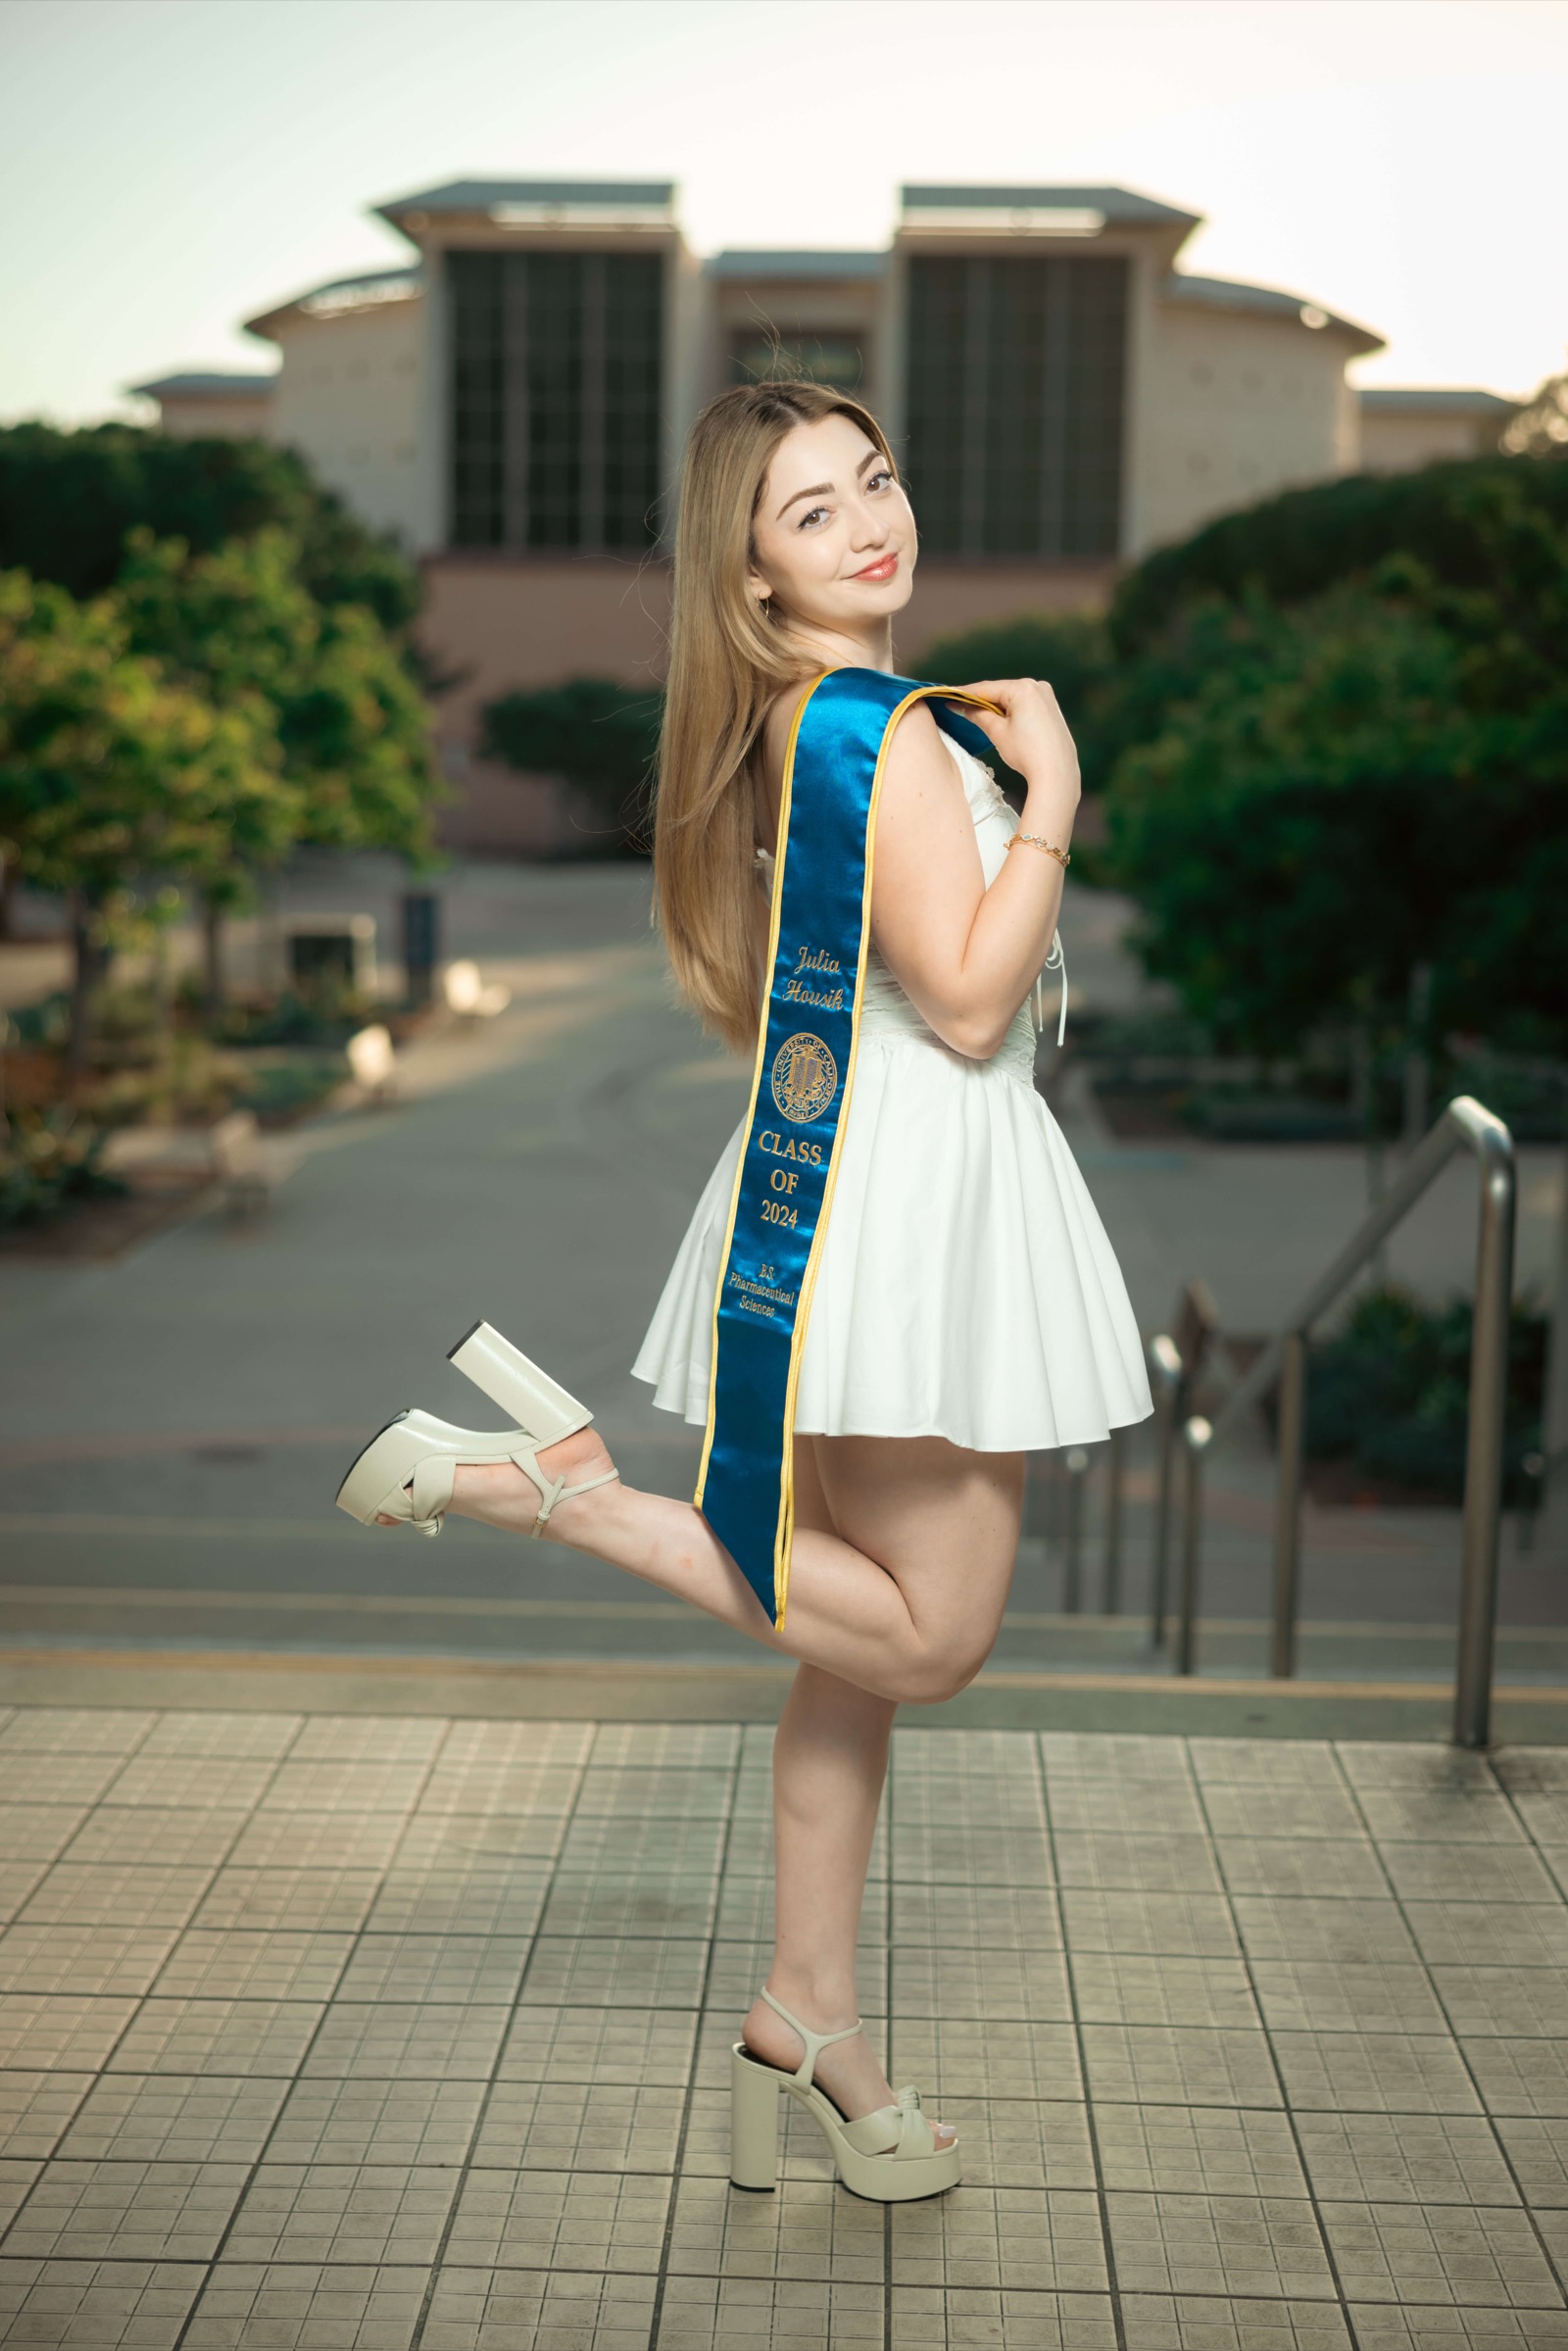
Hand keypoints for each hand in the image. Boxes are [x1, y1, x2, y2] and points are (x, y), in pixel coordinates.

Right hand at [955, 678, 1079, 808]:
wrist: (1057, 773)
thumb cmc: (1027, 752)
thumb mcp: (997, 732)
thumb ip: (978, 715)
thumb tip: (962, 707)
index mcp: (1023, 688)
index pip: (986, 688)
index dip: (964, 694)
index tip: (947, 696)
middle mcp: (1037, 686)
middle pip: (1000, 692)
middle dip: (980, 700)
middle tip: (958, 707)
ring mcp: (1047, 697)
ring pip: (1012, 699)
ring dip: (995, 707)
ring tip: (975, 715)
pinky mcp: (1051, 709)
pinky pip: (1024, 706)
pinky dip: (1010, 712)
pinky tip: (998, 720)